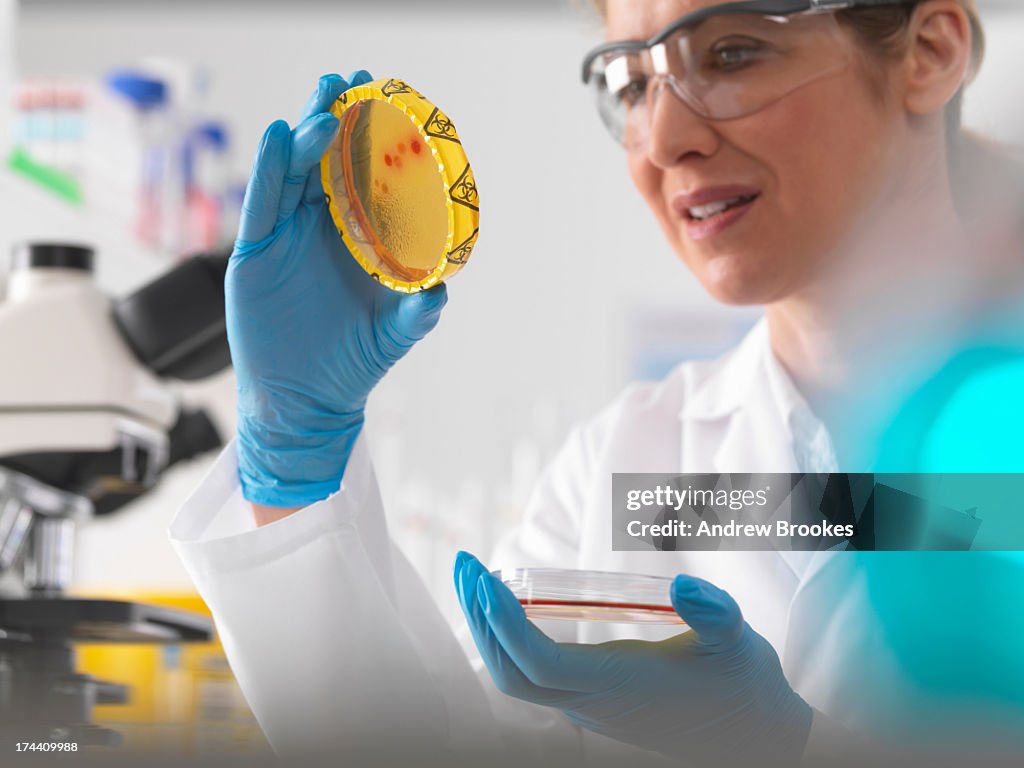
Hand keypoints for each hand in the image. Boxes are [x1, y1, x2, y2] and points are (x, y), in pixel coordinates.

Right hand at [227, 72, 447, 506]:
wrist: (306, 403)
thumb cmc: (350, 364)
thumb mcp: (393, 334)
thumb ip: (419, 312)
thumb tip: (443, 289)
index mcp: (351, 238)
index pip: (359, 178)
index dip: (369, 140)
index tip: (386, 101)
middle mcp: (315, 229)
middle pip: (322, 163)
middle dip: (335, 120)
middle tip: (351, 84)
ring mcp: (281, 239)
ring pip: (291, 175)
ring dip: (305, 137)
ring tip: (324, 107)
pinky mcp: (252, 256)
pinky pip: (260, 206)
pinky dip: (268, 172)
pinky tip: (280, 138)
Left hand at [454, 552, 811, 766]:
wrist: (755, 736)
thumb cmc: (743, 685)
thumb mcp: (738, 642)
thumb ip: (714, 613)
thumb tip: (684, 583)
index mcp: (620, 687)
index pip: (539, 663)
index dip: (503, 622)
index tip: (484, 577)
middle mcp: (594, 703)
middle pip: (510, 673)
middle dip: (479, 618)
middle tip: (464, 564)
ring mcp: (590, 707)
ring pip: (516, 678)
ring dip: (489, 628)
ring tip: (477, 580)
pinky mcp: (593, 703)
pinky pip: (532, 677)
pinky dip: (508, 640)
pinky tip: (510, 606)